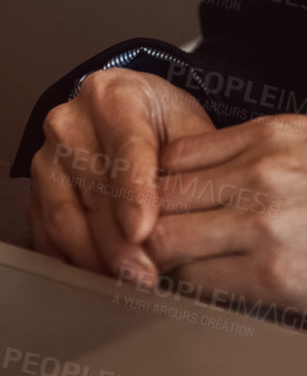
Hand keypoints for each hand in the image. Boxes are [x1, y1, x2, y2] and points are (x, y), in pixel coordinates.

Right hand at [29, 68, 215, 284]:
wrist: (126, 113)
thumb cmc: (160, 120)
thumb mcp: (186, 123)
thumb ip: (194, 158)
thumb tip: (201, 205)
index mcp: (113, 94)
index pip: (125, 147)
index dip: (134, 192)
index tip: (144, 230)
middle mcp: (71, 122)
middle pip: (94, 189)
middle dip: (120, 239)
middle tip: (145, 272)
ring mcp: (48, 158)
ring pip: (66, 216)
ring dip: (96, 256)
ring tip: (127, 281)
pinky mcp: (36, 192)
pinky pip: (47, 234)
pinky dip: (73, 259)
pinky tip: (100, 277)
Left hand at [147, 114, 306, 317]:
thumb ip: (253, 144)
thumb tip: (200, 165)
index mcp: (269, 134)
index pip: (175, 155)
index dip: (153, 178)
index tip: (150, 194)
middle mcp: (260, 176)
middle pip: (161, 199)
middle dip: (145, 220)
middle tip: (147, 235)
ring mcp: (263, 229)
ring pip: (170, 243)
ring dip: (162, 256)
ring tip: (172, 261)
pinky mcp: (273, 279)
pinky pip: (202, 285)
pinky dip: (192, 285)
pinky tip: (204, 281)